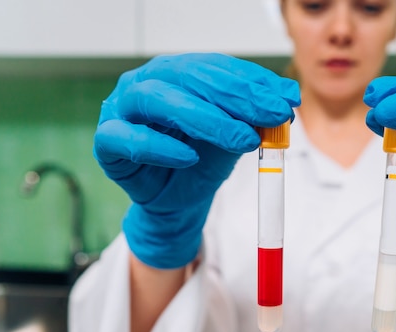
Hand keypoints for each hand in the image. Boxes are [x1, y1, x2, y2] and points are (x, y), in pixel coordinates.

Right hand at [94, 53, 299, 268]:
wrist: (177, 200)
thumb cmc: (202, 161)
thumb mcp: (235, 137)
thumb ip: (254, 117)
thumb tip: (288, 99)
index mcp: (178, 72)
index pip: (217, 68)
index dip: (254, 82)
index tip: (287, 100)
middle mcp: (148, 81)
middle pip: (190, 77)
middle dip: (237, 97)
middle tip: (273, 116)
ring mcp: (122, 108)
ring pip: (158, 99)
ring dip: (205, 118)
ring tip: (243, 139)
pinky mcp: (107, 141)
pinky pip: (129, 139)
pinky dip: (160, 146)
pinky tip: (189, 157)